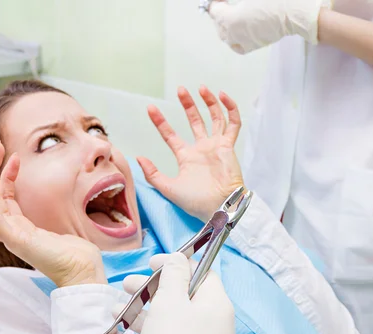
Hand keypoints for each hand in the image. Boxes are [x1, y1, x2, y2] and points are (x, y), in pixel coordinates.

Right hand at [0, 141, 105, 286]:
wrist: (83, 271)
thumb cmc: (77, 254)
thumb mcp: (61, 226)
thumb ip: (52, 214)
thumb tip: (63, 197)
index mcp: (21, 228)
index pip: (3, 198)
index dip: (4, 176)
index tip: (13, 156)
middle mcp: (11, 232)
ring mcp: (10, 236)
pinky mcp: (13, 238)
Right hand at [111, 253, 234, 333]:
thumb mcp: (171, 301)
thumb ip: (174, 275)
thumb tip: (179, 258)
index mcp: (216, 305)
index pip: (201, 274)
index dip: (176, 264)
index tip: (152, 263)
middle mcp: (213, 327)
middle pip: (180, 299)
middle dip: (150, 291)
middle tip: (127, 286)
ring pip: (168, 325)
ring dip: (140, 316)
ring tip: (115, 312)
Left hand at [137, 86, 244, 221]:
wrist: (219, 207)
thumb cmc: (195, 201)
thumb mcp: (168, 188)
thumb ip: (153, 174)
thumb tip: (139, 158)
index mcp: (186, 157)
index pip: (171, 135)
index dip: (160, 122)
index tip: (150, 108)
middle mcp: (201, 149)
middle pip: (194, 121)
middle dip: (188, 104)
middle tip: (180, 90)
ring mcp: (216, 146)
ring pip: (214, 118)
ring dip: (209, 102)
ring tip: (202, 88)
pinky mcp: (229, 146)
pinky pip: (233, 124)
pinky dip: (230, 109)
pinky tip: (223, 96)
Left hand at [209, 0, 324, 53]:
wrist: (295, 11)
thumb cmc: (276, 0)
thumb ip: (230, 0)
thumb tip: (222, 2)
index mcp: (231, 20)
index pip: (214, 11)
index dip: (216, 2)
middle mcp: (235, 34)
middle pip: (218, 25)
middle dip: (219, 14)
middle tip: (224, 3)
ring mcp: (245, 42)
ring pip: (226, 37)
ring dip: (224, 26)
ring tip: (230, 15)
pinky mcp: (255, 45)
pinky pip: (238, 46)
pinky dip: (234, 39)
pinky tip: (238, 30)